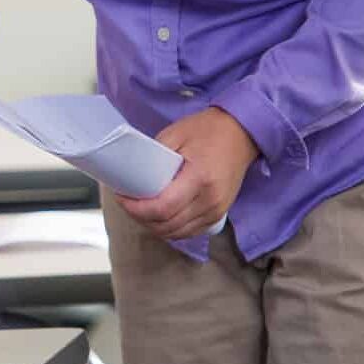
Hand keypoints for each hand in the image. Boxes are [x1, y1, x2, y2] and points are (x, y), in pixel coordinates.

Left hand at [115, 107, 259, 240]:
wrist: (240, 134)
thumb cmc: (207, 130)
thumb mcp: (175, 134)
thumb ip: (155, 156)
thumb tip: (132, 174)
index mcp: (199, 178)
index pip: (162, 208)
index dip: (137, 209)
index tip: (122, 198)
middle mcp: (210, 200)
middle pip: (168, 225)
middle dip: (140, 218)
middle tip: (126, 203)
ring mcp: (217, 210)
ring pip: (178, 233)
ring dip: (154, 226)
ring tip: (139, 210)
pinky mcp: (219, 214)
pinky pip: (190, 232)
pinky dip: (171, 229)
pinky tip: (158, 218)